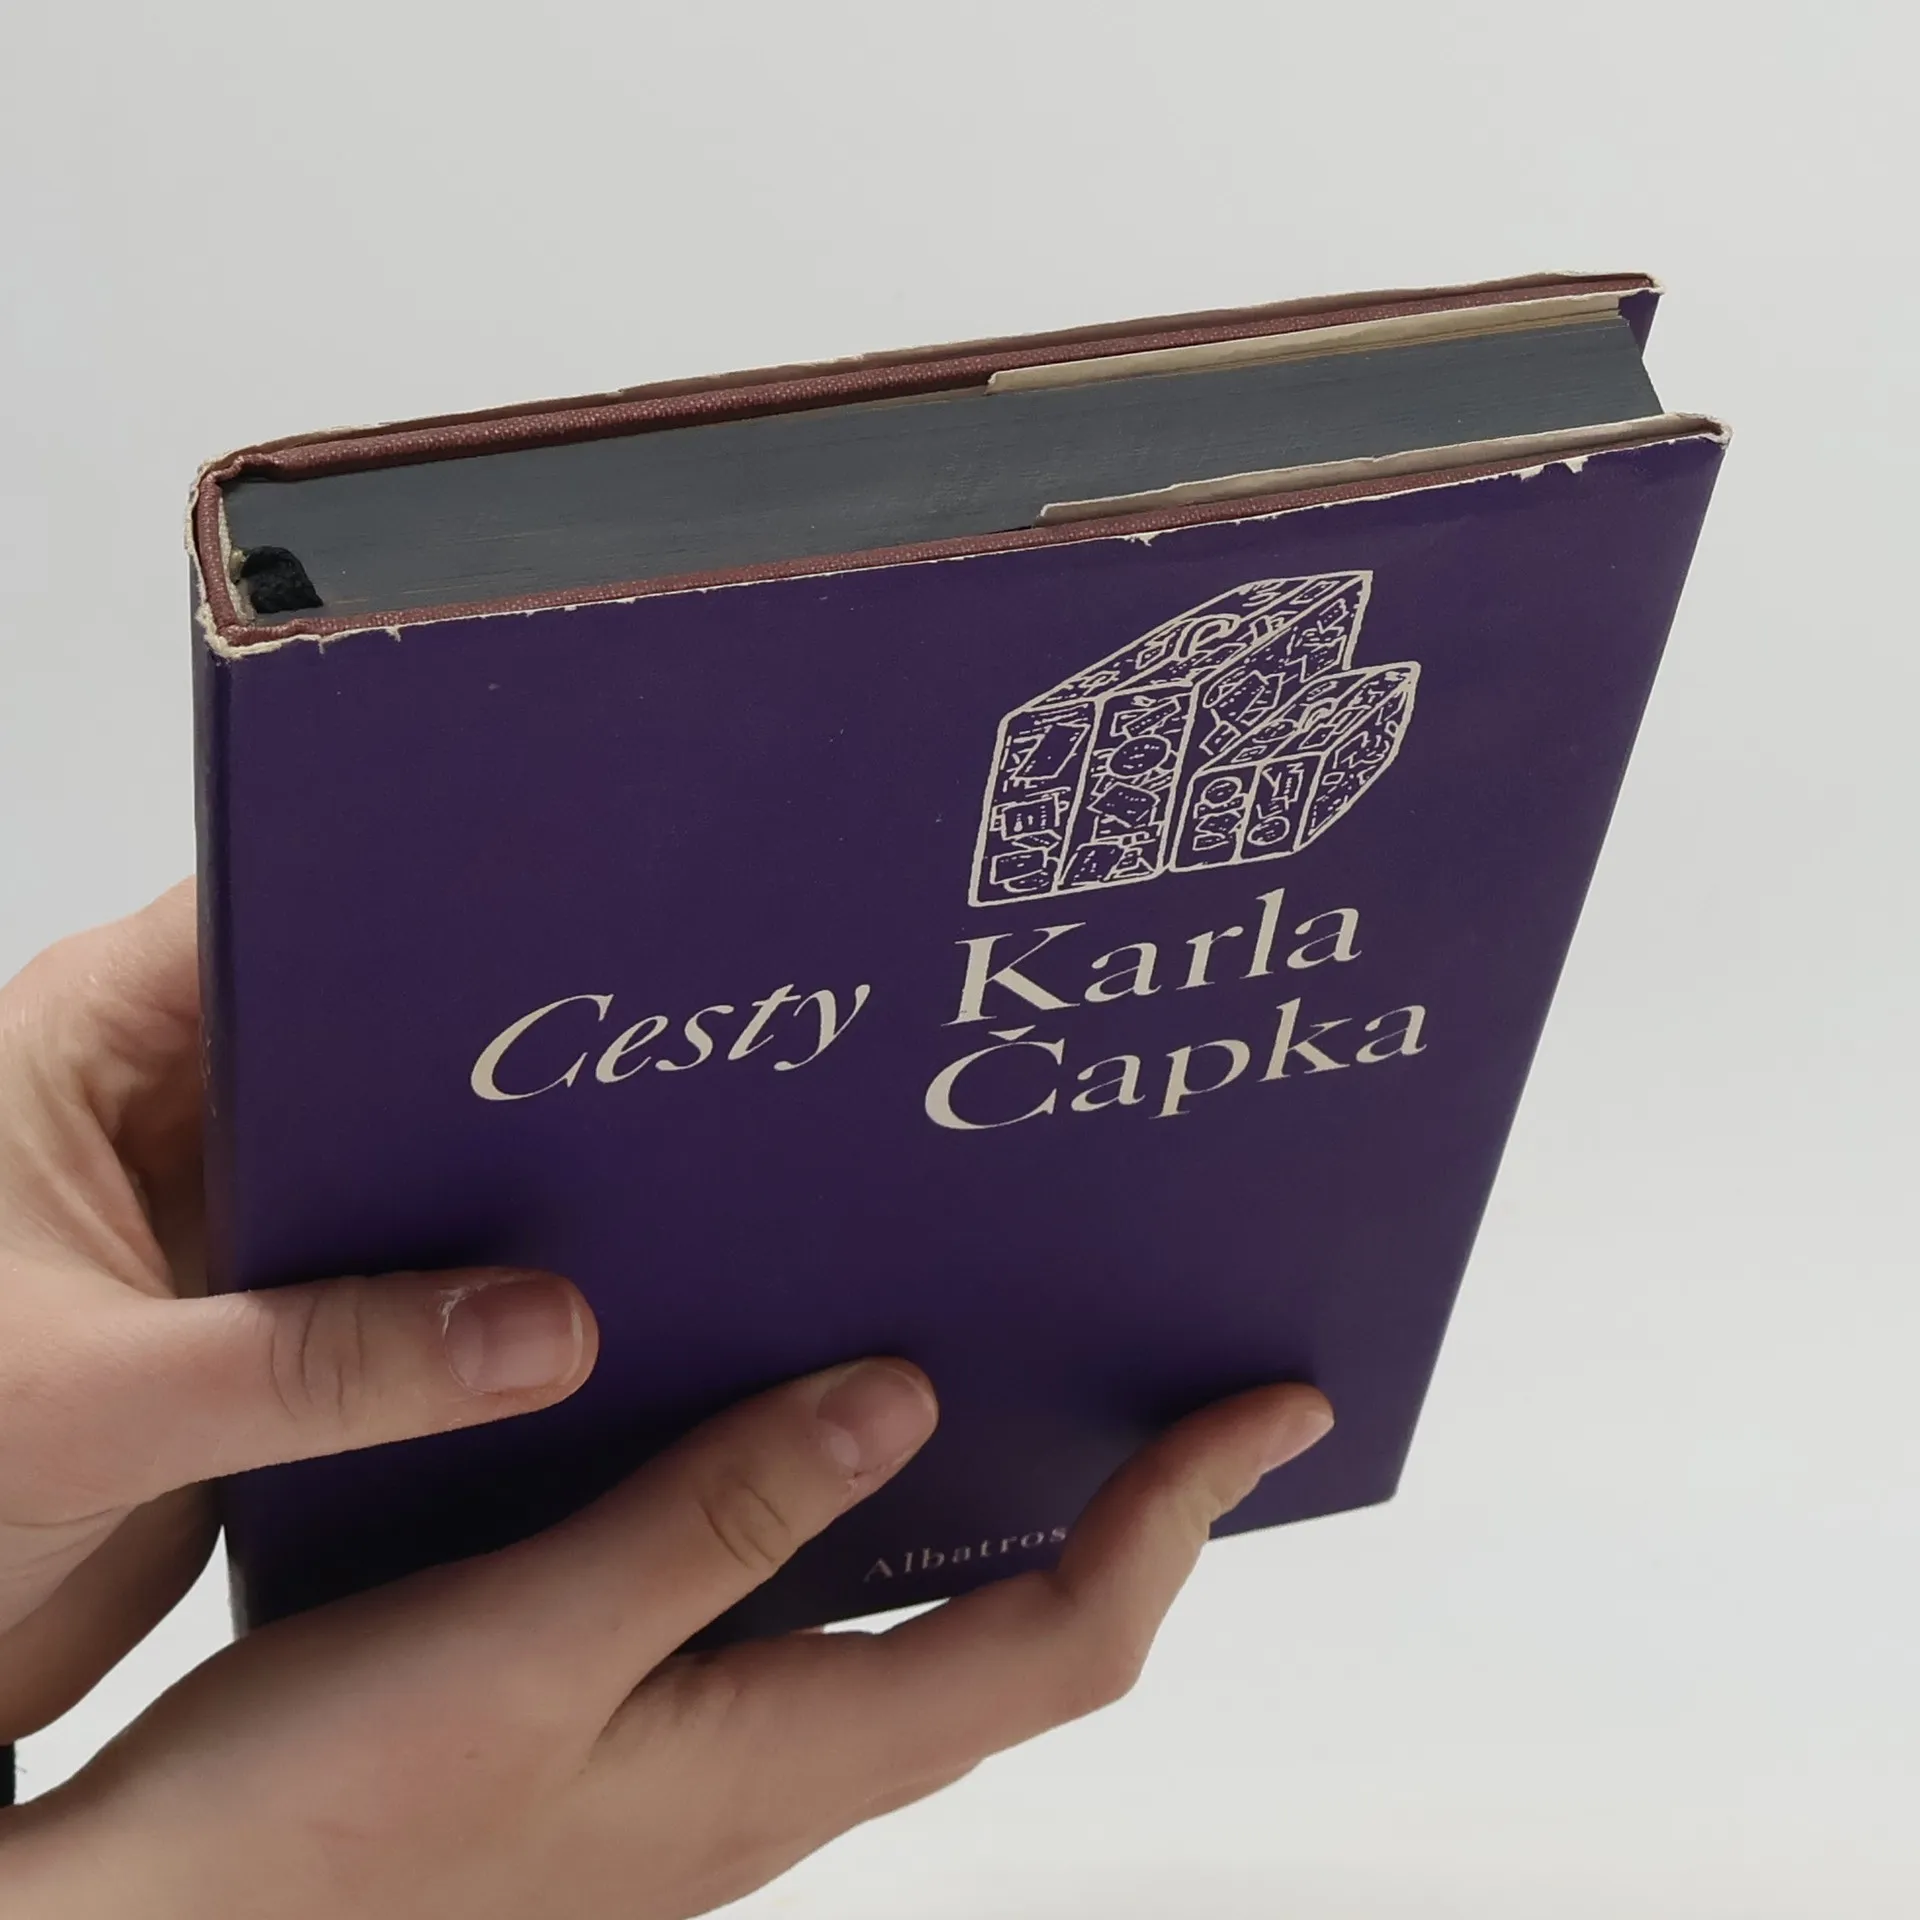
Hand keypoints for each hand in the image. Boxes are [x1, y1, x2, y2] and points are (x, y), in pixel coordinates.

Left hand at [0, 884, 598, 1738]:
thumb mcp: (95, 1403)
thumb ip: (318, 1368)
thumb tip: (537, 1327)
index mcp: (103, 1033)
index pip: (298, 913)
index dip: (426, 924)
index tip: (557, 965)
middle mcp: (176, 1094)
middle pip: (377, 1029)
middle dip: (482, 1077)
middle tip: (614, 1106)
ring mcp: (229, 1195)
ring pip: (399, 1154)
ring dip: (480, 1197)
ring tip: (600, 1217)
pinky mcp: (266, 1292)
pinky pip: (399, 1262)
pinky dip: (460, 1291)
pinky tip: (540, 1311)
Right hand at [0, 1361, 1331, 1918]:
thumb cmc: (323, 1828)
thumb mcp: (528, 1652)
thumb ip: (716, 1527)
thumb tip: (898, 1405)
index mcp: (788, 1756)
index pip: (1064, 1641)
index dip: (1181, 1521)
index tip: (1269, 1412)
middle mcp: (783, 1764)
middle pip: (1028, 1641)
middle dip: (1134, 1517)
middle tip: (1182, 1386)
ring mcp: (718, 1755)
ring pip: (928, 1628)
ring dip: (1011, 1515)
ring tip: (1037, 1382)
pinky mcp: (646, 1730)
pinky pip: (817, 1618)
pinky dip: (871, 1524)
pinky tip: (816, 1436)